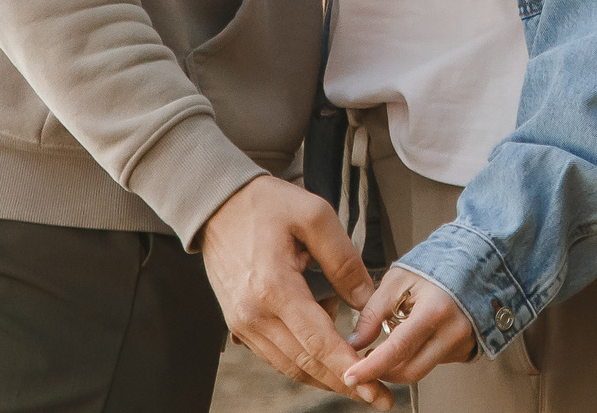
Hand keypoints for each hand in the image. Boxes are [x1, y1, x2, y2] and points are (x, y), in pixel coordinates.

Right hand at [197, 177, 391, 407]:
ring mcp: (242, 322)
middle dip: (344, 383)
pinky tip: (327, 360)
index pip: (317, 342)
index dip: (349, 368)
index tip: (376, 388)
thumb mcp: (315, 216)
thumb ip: (344, 261)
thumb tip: (367, 302)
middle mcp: (253, 313)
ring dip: (324, 379)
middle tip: (378, 396)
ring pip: (289, 366)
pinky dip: (304, 364)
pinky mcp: (239, 323)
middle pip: (305, 363)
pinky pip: (275, 355)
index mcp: (274, 287)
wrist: (218, 204)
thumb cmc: (267, 205)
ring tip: (359, 383)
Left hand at [343, 265, 478, 388]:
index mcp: (435, 310)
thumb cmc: (434, 267)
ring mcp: (464, 343)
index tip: (352, 376)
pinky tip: (417, 336)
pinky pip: (435, 362)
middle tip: (367, 359)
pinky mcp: (467, 349)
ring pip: (423, 369)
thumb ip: (373, 312)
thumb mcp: (397, 281)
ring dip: (401, 363)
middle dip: (384, 371)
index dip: (372, 367)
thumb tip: (356, 342)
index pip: (399, 349)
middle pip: (411, 370)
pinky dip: (418, 356)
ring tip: (393, 338)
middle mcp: (454, 331)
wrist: (471, 263)